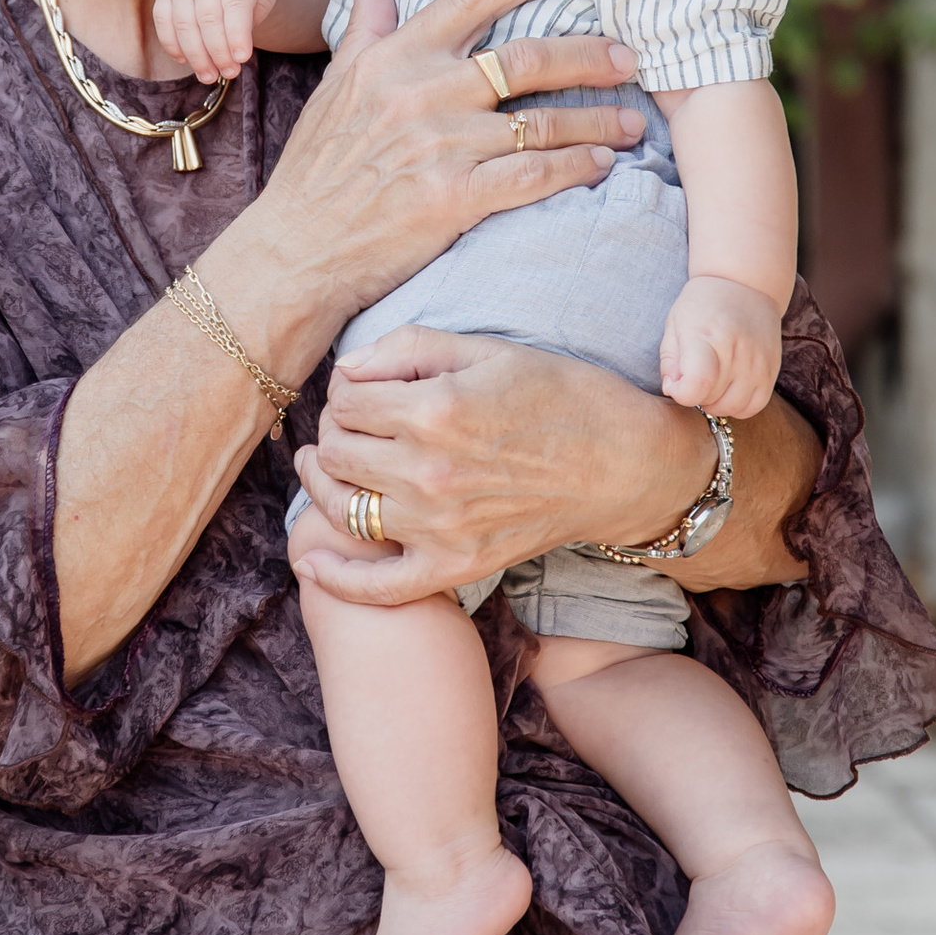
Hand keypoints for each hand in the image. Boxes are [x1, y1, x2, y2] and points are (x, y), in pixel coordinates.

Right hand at [155, 0, 284, 81]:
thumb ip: (261, 4)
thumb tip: (242, 36)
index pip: (234, 4)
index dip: (236, 34)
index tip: (242, 58)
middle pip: (207, 19)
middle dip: (218, 52)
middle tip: (230, 73)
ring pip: (183, 23)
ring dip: (196, 55)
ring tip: (209, 75)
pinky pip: (162, 20)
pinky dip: (171, 44)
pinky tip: (185, 60)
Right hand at [207, 0, 645, 375]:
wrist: (296, 252)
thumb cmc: (317, 172)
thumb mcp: (334, 90)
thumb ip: (366, 31)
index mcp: (394, 59)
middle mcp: (421, 93)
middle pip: (526, 58)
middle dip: (589, 54)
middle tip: (630, 58)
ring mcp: (440, 146)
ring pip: (541, 121)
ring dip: (597, 120)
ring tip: (634, 122)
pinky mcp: (454, 198)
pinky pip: (534, 176)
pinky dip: (576, 168)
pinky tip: (601, 166)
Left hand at [294, 329, 818, 609]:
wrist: (625, 464)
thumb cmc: (560, 395)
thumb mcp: (487, 349)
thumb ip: (408, 349)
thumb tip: (345, 371)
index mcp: (434, 410)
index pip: (344, 401)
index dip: (346, 390)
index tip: (364, 389)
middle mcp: (428, 473)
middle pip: (335, 452)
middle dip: (335, 431)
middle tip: (355, 423)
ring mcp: (439, 527)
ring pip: (341, 508)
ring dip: (323, 485)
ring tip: (324, 467)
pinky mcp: (455, 567)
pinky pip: (376, 585)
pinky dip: (335, 578)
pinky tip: (310, 562)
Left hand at [659, 277, 781, 421]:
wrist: (745, 284)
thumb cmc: (702, 305)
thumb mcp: (675, 323)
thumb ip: (670, 361)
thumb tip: (673, 390)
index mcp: (706, 335)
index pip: (697, 384)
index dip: (681, 393)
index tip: (676, 384)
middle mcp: (736, 350)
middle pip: (712, 399)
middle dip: (696, 395)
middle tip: (692, 377)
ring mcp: (758, 361)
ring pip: (734, 407)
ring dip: (717, 403)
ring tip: (711, 382)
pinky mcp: (772, 369)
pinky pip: (756, 405)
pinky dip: (739, 405)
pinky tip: (729, 388)